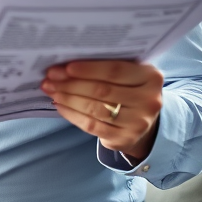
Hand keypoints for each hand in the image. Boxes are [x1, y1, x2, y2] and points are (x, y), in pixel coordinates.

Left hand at [41, 60, 162, 162]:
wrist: (144, 120)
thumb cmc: (129, 89)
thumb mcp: (130, 73)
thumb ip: (108, 65)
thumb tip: (66, 63)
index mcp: (151, 77)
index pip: (115, 70)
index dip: (88, 69)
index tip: (65, 67)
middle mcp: (149, 101)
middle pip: (102, 90)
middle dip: (72, 83)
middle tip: (50, 78)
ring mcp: (138, 122)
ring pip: (95, 108)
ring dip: (68, 98)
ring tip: (51, 90)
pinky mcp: (124, 139)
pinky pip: (92, 126)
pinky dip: (72, 114)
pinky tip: (60, 105)